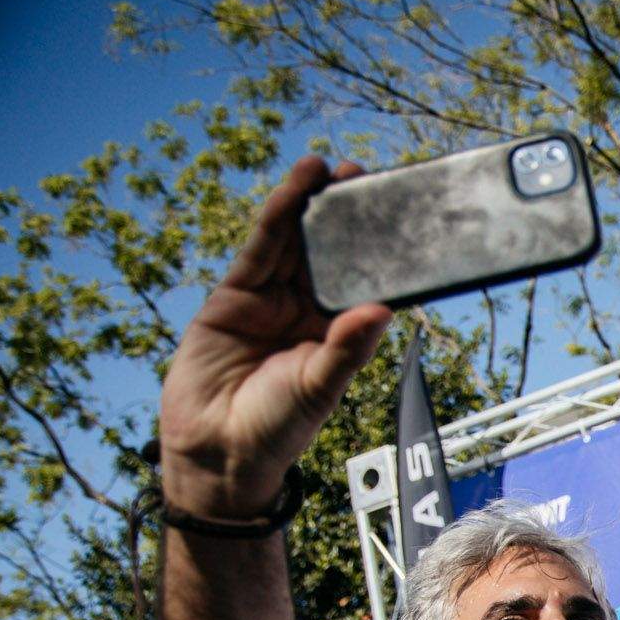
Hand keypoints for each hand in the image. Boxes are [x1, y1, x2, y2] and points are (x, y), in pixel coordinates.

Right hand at [157, 156, 392, 517]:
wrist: (215, 451)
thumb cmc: (275, 430)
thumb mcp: (319, 388)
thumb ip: (347, 350)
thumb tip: (382, 311)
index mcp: (339, 333)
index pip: (365, 283)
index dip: (381, 251)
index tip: (403, 217)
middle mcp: (308, 312)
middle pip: (330, 254)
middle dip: (348, 216)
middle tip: (371, 176)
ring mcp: (271, 301)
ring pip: (295, 244)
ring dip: (311, 204)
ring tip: (331, 168)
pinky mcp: (235, 296)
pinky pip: (260, 250)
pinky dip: (278, 217)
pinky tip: (296, 190)